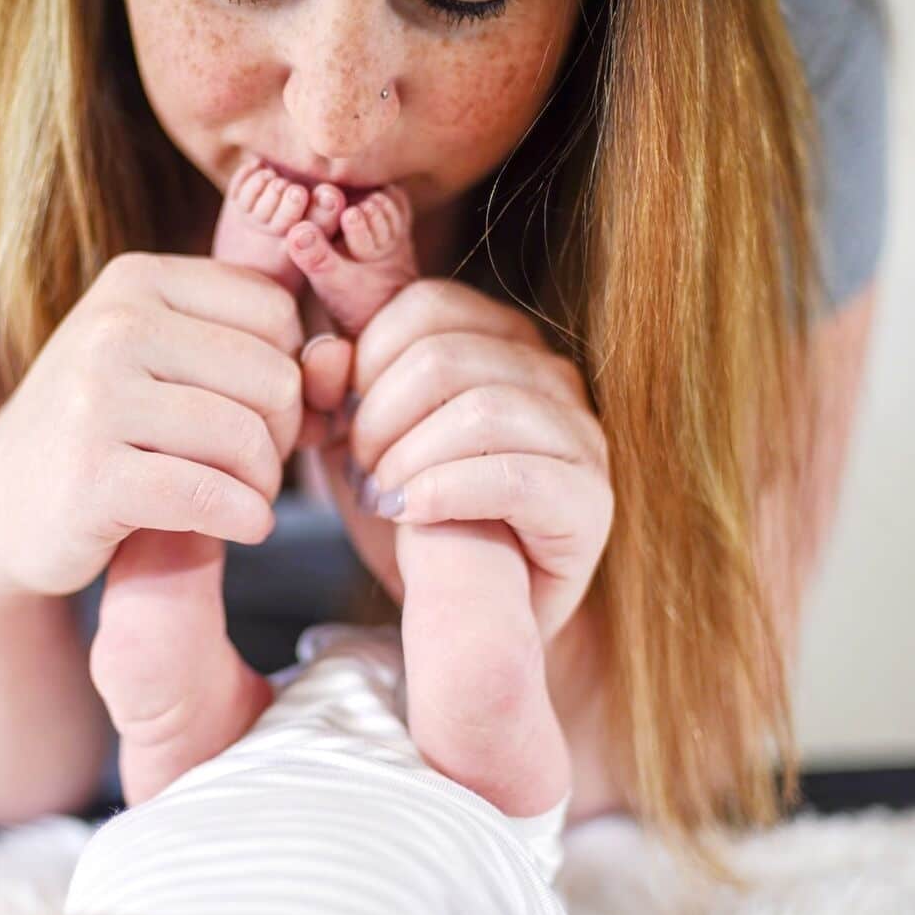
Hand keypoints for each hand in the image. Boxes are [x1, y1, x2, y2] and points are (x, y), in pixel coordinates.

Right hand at [0, 253, 305, 597]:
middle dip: (281, 437)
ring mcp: (94, 398)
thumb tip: (340, 359)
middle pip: (274, 377)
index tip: (263, 418)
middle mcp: (113, 325)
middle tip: (249, 469)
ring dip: (263, 485)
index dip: (294, 374)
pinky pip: (212, 495)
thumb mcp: (173, 370)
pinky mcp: (91, 475)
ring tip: (239, 499)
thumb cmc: (106, 434)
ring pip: (248, 439)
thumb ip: (261, 353)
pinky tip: (239, 527)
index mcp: (137, 280)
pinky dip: (245, 520)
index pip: (277, 313)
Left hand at [310, 279, 612, 642]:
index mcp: (498, 337)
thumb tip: (327, 352)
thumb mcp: (358, 443)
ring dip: (408, 460)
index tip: (342, 420)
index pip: (424, 305)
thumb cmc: (420, 513)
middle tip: (362, 472)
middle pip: (442, 357)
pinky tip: (414, 515)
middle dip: (378, 419)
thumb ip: (334, 387)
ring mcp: (577, 434)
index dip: (366, 361)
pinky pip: (512, 477)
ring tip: (385, 497)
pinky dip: (446, 493)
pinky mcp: (587, 499)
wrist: (475, 609)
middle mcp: (549, 373)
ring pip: (479, 412)